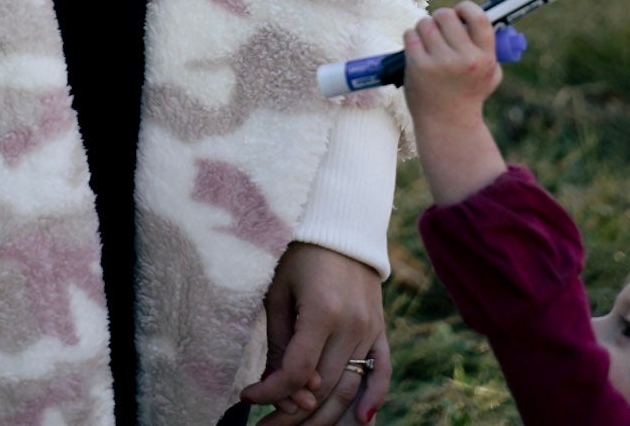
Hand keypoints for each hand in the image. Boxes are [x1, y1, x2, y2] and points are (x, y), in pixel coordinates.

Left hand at [239, 242, 388, 424]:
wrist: (341, 223)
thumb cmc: (300, 252)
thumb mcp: (279, 288)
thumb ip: (279, 338)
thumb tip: (275, 385)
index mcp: (322, 311)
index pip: (297, 370)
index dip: (271, 391)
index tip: (248, 396)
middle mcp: (351, 325)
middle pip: (324, 387)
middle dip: (293, 413)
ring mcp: (370, 329)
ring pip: (349, 387)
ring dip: (325, 415)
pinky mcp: (380, 329)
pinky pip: (382, 371)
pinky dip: (374, 398)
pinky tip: (361, 421)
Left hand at [403, 3, 507, 206]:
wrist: (447, 123)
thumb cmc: (468, 93)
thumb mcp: (490, 75)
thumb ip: (491, 49)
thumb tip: (494, 20)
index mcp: (485, 58)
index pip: (478, 17)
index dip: (466, 8)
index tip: (459, 13)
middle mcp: (465, 59)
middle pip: (445, 15)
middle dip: (440, 19)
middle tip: (440, 31)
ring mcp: (440, 62)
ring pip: (424, 22)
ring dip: (424, 29)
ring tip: (429, 44)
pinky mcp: (418, 66)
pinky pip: (410, 35)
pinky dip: (412, 39)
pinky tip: (417, 52)